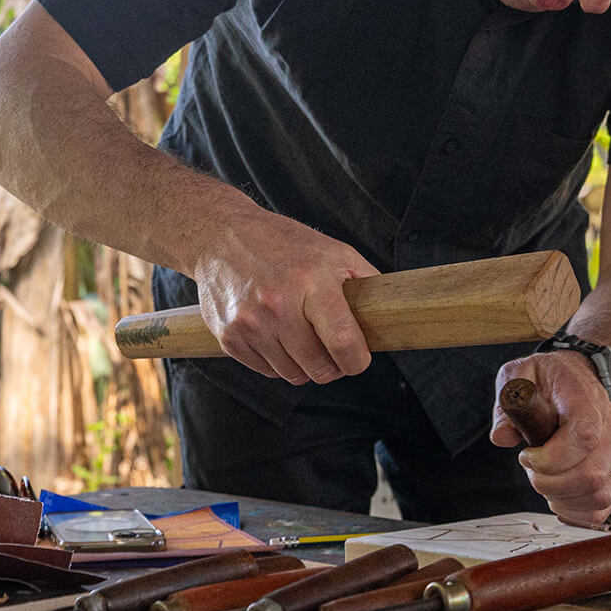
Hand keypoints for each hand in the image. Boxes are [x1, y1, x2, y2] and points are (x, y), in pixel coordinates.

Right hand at [192, 211, 375, 384]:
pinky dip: (276, 361)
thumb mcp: (331, 250)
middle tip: (331, 349)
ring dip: (302, 364)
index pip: (344, 343)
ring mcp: (250, 323)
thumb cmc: (281, 242)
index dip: (358, 360)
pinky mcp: (229, 336)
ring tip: (300, 336)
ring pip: (292, 375)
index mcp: (311, 281)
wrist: (219, 236)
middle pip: (319, 368)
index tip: (358, 357)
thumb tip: (391, 312)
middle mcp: (277, 304)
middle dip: (332, 365)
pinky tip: (276, 334)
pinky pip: (265, 371)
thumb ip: (364, 281)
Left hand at [489, 351, 610, 526]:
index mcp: (587, 404)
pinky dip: (578, 511)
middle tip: (532, 471)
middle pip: (591, 476)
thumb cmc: (553, 379)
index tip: (526, 455)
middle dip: (550, 484)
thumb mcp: (523, 374)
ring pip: (600, 496)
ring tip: (546, 482)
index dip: (549, 459)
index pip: (583, 439)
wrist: (588, 377)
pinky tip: (559, 496)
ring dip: (563, 499)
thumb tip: (501, 437)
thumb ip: (508, 399)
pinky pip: (606, 507)